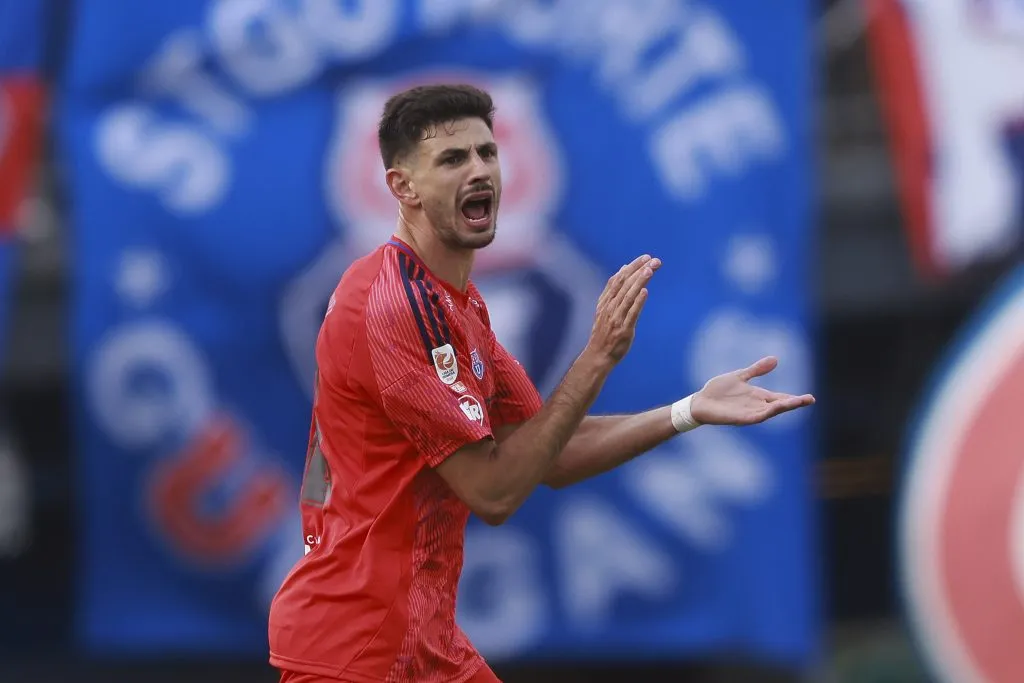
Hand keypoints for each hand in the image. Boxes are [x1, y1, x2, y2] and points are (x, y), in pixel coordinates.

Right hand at [585, 254, 661, 365]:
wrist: (598, 355)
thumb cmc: (604, 332)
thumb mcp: (605, 308)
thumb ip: (614, 290)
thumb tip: (624, 269)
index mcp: (605, 301)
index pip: (618, 279)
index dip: (631, 267)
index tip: (645, 257)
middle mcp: (610, 308)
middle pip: (624, 284)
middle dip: (639, 270)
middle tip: (653, 260)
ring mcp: (616, 318)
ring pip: (628, 296)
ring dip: (639, 282)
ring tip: (649, 270)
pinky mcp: (624, 329)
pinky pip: (631, 313)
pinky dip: (637, 302)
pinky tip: (645, 292)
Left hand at [690, 356, 814, 425]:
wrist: (700, 402)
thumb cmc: (718, 390)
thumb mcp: (740, 376)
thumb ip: (757, 370)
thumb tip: (776, 359)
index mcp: (758, 396)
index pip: (781, 398)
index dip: (794, 398)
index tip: (810, 398)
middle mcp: (757, 405)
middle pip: (780, 405)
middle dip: (794, 403)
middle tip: (810, 399)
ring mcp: (750, 412)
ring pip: (771, 411)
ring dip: (784, 407)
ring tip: (797, 402)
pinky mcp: (741, 418)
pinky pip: (757, 416)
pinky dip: (767, 412)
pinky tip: (775, 409)